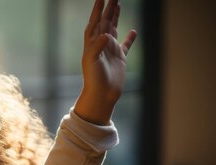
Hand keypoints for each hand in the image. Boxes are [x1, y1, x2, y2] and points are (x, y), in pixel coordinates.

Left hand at [74, 0, 136, 124]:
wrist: (101, 95)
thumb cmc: (93, 79)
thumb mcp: (92, 62)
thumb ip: (97, 47)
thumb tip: (106, 35)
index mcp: (92, 43)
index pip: (95, 22)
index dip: (98, 10)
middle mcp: (101, 44)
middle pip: (105, 22)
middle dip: (109, 9)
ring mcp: (110, 50)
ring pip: (114, 29)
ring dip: (115, 17)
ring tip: (118, 5)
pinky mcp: (120, 58)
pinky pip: (126, 45)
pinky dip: (129, 38)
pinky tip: (133, 31)